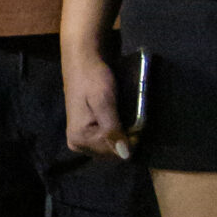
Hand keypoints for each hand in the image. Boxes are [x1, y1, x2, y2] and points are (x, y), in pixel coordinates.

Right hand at [62, 44, 130, 159]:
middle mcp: (77, 144)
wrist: (84, 61)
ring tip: (126, 115)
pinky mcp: (85, 133)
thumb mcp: (104, 102)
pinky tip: (120, 118)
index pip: (114, 153)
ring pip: (110, 148)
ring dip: (122, 135)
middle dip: (125, 138)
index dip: (130, 140)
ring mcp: (80, 139)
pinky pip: (106, 141)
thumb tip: (125, 156)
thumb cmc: (93, 78)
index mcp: (79, 139)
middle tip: (133, 117)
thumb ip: (112, 129)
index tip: (139, 123)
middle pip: (111, 153)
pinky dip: (117, 132)